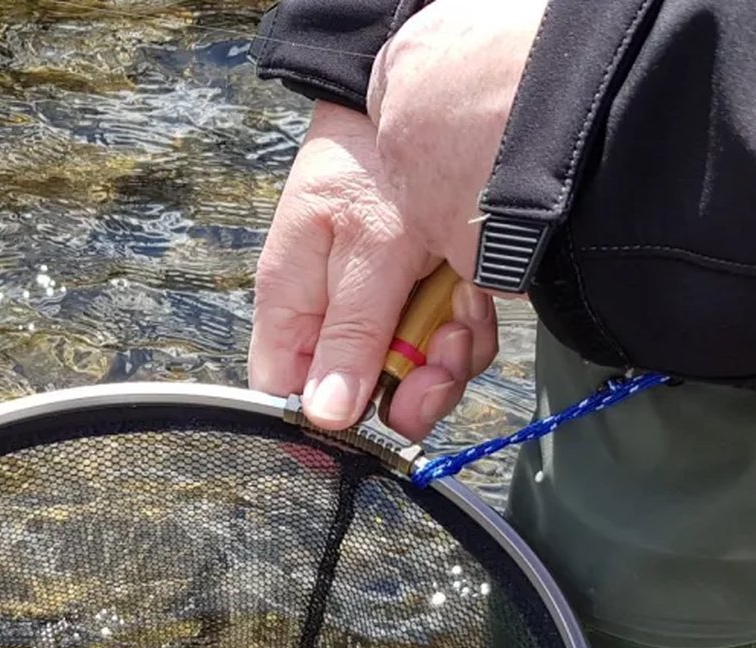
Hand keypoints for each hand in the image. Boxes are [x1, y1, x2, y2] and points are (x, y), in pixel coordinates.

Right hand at [248, 102, 500, 440]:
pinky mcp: (431, 299)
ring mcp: (387, 307)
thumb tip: (322, 415)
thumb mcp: (367, 249)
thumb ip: (351, 334)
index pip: (285, 388)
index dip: (317, 424)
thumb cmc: (378, 159)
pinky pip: (449, 348)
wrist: (434, 97)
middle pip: (360, 396)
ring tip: (455, 316)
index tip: (355, 443)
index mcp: (295, 301)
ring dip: (444, 361)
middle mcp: (338, 312)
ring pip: (413, 378)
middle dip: (404, 392)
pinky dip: (466, 334)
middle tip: (431, 372)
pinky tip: (470, 297)